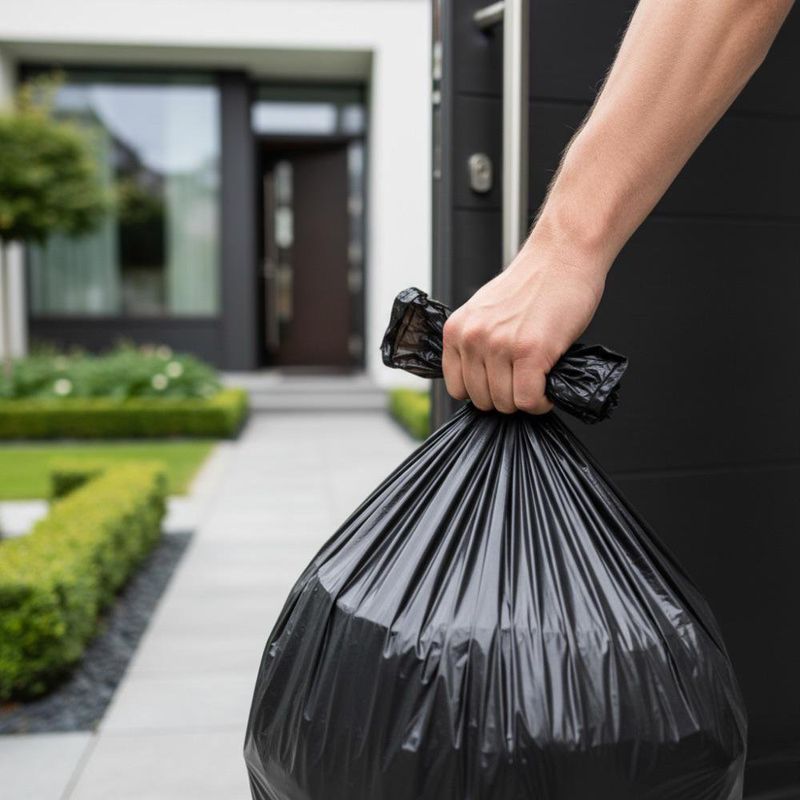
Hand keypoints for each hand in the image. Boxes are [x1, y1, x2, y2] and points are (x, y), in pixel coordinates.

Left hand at [442, 234, 607, 413]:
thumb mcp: (488, 312)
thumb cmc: (534, 283)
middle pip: (482, 400)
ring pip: (506, 403)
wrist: (563, 254)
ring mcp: (500, 345)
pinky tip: (549, 387)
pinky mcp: (530, 351)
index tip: (501, 386)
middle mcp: (473, 338)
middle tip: (525, 382)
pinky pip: (529, 400)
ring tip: (539, 381)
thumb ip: (479, 343)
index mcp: (457, 330)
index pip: (456, 388)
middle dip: (506, 397)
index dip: (483, 391)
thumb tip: (485, 381)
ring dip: (526, 400)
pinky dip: (542, 402)